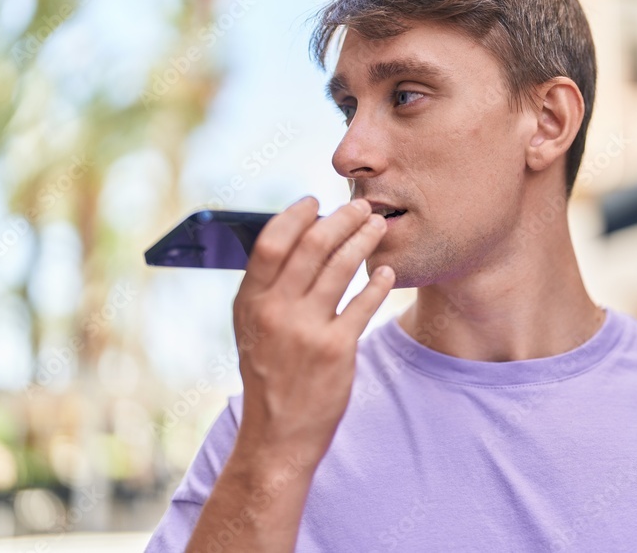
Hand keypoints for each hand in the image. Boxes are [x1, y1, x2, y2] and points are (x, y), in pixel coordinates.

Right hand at [230, 196, 393, 463]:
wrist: (277, 435)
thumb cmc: (268, 374)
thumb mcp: (251, 329)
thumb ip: (266, 287)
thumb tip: (294, 237)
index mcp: (249, 302)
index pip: (270, 242)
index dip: (295, 215)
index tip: (315, 202)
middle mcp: (274, 312)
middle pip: (312, 246)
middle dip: (341, 219)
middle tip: (360, 206)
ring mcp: (306, 330)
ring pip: (341, 267)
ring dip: (363, 239)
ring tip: (377, 226)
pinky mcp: (336, 349)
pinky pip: (364, 303)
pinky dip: (378, 282)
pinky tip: (387, 273)